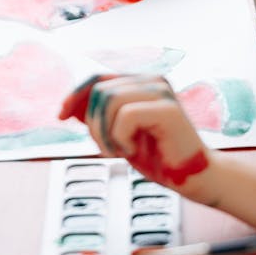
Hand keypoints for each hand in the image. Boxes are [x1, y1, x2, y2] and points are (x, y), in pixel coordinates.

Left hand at [59, 73, 212, 198]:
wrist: (194, 177)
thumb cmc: (159, 157)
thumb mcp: (119, 135)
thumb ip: (99, 117)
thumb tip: (70, 106)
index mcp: (142, 83)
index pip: (98, 77)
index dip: (75, 94)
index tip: (61, 116)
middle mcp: (152, 80)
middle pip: (99, 90)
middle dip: (93, 124)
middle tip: (108, 149)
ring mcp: (161, 92)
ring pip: (108, 100)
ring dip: (105, 133)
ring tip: (120, 151)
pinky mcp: (167, 109)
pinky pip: (124, 116)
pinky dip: (120, 139)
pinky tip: (134, 150)